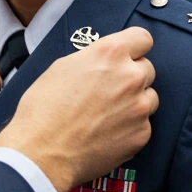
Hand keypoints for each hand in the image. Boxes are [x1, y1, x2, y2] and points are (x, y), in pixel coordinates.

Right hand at [0, 27, 157, 191]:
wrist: (42, 153)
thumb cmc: (44, 110)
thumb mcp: (62, 67)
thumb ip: (93, 59)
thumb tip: (103, 63)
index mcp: (110, 54)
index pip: (143, 38)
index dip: (135, 48)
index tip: (129, 56)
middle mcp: (131, 77)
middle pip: (147, 69)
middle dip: (132, 77)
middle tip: (109, 91)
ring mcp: (139, 107)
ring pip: (149, 98)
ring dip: (135, 103)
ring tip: (108, 115)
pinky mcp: (141, 134)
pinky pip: (143, 125)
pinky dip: (130, 128)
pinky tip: (107, 134)